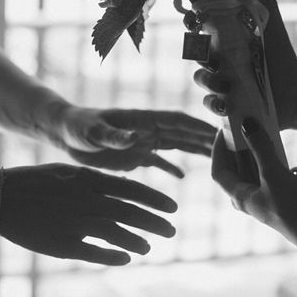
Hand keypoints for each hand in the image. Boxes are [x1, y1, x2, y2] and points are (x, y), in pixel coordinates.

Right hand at [0, 164, 176, 264]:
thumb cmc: (34, 182)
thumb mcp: (67, 172)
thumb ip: (96, 180)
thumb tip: (125, 187)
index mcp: (87, 179)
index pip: (132, 189)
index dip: (155, 199)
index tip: (172, 208)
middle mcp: (85, 200)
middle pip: (130, 212)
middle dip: (155, 222)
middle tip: (171, 230)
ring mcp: (74, 222)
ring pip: (116, 233)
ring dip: (136, 241)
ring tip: (148, 248)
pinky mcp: (62, 244)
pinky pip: (94, 253)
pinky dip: (113, 256)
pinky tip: (125, 258)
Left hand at [56, 106, 216, 177]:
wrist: (64, 132)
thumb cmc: (78, 126)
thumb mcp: (95, 132)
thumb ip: (115, 136)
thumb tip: (138, 138)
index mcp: (142, 120)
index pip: (177, 122)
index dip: (198, 126)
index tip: (220, 131)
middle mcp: (147, 129)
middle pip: (183, 134)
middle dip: (206, 139)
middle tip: (232, 146)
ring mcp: (142, 141)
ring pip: (176, 146)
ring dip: (196, 150)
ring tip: (219, 158)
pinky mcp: (133, 155)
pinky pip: (158, 161)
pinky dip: (171, 167)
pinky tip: (183, 176)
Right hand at [193, 0, 296, 130]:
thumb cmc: (284, 58)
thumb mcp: (273, 24)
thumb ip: (258, 4)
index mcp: (229, 40)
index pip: (202, 29)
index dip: (193, 24)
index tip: (193, 24)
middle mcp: (222, 60)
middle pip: (197, 53)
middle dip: (201, 55)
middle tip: (215, 61)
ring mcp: (222, 82)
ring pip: (200, 78)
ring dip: (207, 80)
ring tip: (226, 85)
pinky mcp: (225, 105)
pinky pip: (208, 103)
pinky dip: (212, 103)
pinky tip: (225, 104)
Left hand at [211, 118, 296, 268]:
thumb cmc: (292, 208)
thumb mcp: (274, 173)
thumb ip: (260, 147)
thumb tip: (247, 124)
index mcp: (240, 197)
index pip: (218, 171)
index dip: (218, 149)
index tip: (225, 129)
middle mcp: (251, 200)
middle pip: (238, 170)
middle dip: (241, 148)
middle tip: (246, 127)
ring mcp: (268, 201)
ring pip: (259, 172)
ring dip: (262, 155)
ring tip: (269, 136)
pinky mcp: (285, 201)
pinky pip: (277, 179)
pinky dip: (282, 169)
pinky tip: (296, 168)